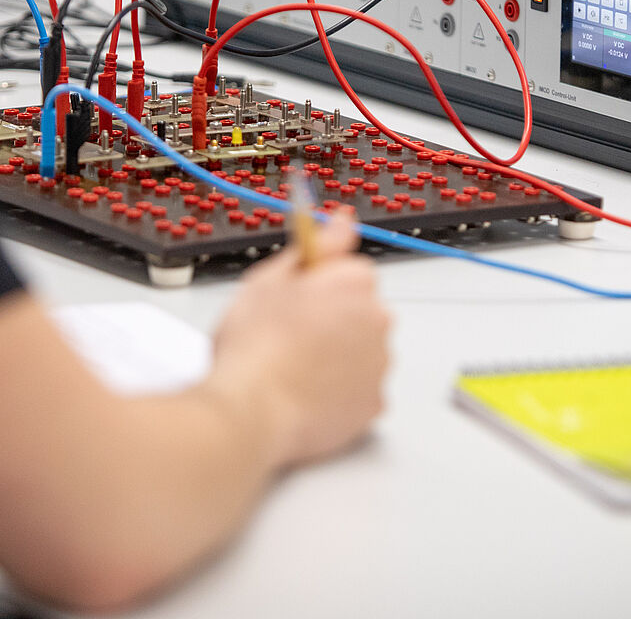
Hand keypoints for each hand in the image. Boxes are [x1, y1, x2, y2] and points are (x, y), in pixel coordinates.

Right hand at [212, 209, 391, 466]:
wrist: (252, 410)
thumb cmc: (255, 346)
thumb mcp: (270, 278)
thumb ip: (316, 246)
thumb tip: (342, 220)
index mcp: (355, 282)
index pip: (349, 270)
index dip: (317, 285)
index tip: (295, 299)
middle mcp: (377, 320)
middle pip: (359, 311)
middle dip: (331, 320)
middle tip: (288, 336)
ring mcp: (379, 364)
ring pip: (361, 350)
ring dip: (337, 355)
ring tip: (294, 368)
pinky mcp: (374, 403)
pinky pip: (360, 389)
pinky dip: (340, 391)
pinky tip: (307, 393)